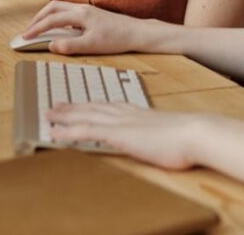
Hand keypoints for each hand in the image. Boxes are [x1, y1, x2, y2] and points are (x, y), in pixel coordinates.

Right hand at [22, 1, 146, 54]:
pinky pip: (68, 11)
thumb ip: (70, 46)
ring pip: (60, 7)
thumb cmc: (117, 39)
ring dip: (47, 16)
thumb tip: (51, 45)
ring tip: (39, 28)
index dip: (36, 28)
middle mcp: (81, 8)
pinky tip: (58, 28)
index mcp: (80, 14)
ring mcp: (86, 9)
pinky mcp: (91, 13)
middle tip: (28, 31)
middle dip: (38, 18)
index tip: (25, 37)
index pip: (51, 19)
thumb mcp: (92, 46)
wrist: (136, 32)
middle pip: (52, 7)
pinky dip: (57, 17)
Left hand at [48, 103, 207, 169]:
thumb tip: (161, 139)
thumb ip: (159, 133)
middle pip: (93, 107)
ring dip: (65, 116)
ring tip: (49, 115)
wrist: (194, 132)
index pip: (108, 106)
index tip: (81, 104)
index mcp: (138, 112)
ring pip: (85, 116)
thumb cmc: (188, 137)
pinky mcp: (118, 134)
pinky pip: (85, 131)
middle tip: (56, 106)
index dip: (91, 105)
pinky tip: (55, 133)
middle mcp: (126, 113)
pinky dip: (67, 131)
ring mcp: (120, 122)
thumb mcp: (170, 133)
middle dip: (73, 107)